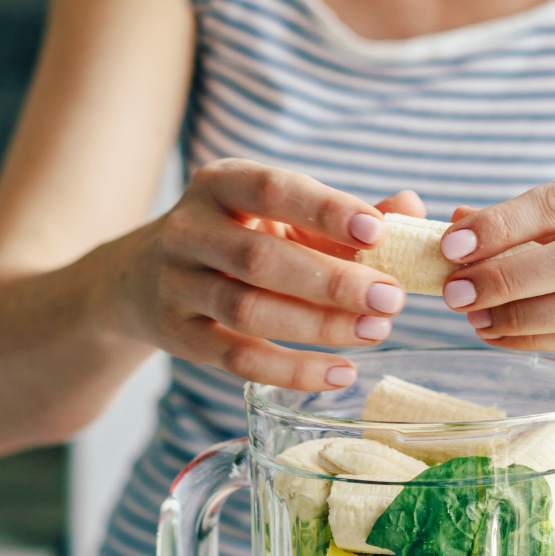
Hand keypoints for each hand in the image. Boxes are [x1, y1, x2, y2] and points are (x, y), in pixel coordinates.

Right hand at [109, 159, 424, 389]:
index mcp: (219, 183)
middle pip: (261, 258)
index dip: (325, 208)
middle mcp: (189, 230)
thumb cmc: (236, 237)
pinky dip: (294, 369)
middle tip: (391, 298)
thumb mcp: (279, 215)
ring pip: (249, 310)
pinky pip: (239, 359)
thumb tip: (410, 208)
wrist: (144, 278)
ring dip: (319, 326)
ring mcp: (177, 285)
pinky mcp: (180, 337)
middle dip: (333, 281)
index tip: (377, 230)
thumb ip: (343, 214)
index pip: (272, 188)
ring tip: (375, 332)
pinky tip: (342, 372)